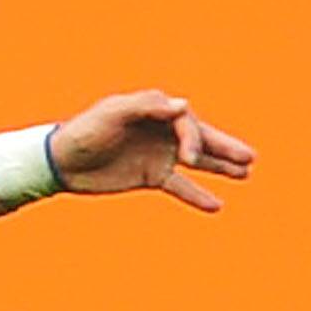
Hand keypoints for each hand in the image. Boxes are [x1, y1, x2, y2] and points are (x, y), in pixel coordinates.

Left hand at [52, 91, 256, 209]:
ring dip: (221, 167)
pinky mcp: (150, 176)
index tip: (190, 157)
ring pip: (198, 162)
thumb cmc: (84, 131)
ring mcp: (158, 154)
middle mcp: (162, 131)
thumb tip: (183, 105)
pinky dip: (197, 195)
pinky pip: (180, 186)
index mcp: (155, 111)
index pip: (185, 122)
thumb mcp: (111, 114)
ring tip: (246, 173)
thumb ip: (147, 107)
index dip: (193, 138)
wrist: (60, 161)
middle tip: (251, 158)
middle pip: (201, 139)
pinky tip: (216, 205)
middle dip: (225, 148)